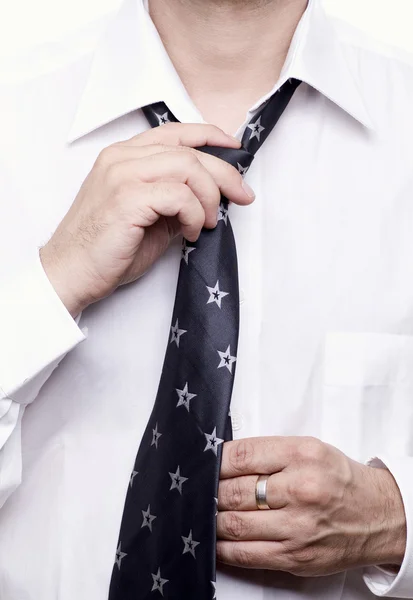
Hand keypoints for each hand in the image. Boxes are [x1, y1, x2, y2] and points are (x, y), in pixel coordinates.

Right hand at [40, 123, 253, 316]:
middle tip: (242, 196)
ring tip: (206, 222)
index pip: (174, 132)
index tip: (235, 149)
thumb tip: (210, 198)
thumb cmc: (107, 249)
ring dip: (209, 197)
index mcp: (124, 156)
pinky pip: (179, 195)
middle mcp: (121, 158)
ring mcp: (122, 175)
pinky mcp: (127, 198)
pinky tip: (190, 232)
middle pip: (188, 151)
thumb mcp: (150, 217)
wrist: (72, 273)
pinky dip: (194, 214)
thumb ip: (175, 200)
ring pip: (188, 167)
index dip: (209, 136)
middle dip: (224, 174)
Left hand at [217, 436, 406, 575]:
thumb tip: (224, 459)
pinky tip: (215, 539)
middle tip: (202, 489)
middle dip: (211, 491)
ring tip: (205, 511)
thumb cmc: (338, 479)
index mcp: (302, 455)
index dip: (215, 461)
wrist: (377, 515)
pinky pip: (246, 554)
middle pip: (234, 491)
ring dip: (211, 519)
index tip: (204, 463)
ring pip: (234, 524)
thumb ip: (269, 452)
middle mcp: (300, 489)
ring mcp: (297, 527)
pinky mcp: (295, 556)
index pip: (242, 456)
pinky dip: (223, 547)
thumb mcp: (308, 449)